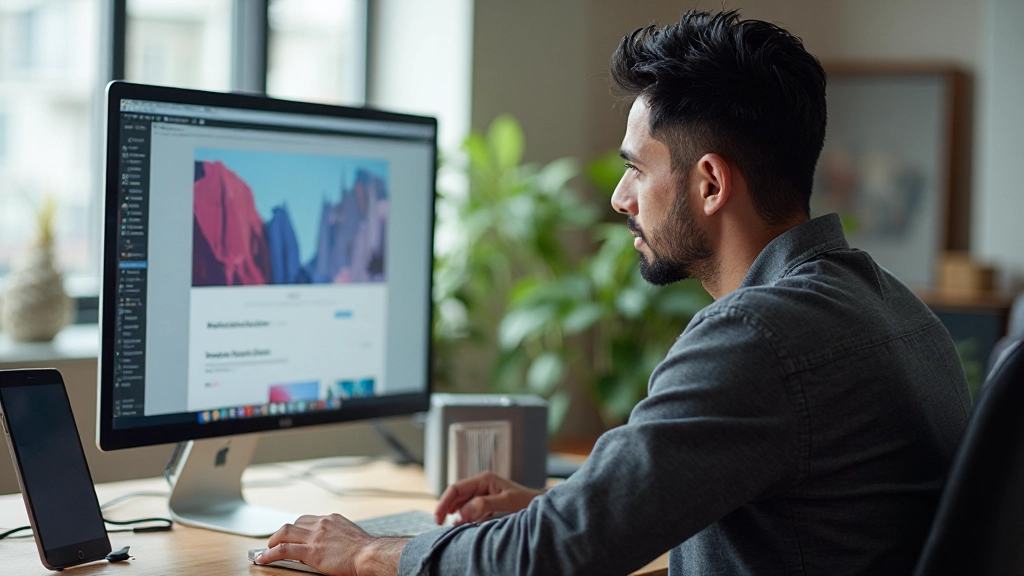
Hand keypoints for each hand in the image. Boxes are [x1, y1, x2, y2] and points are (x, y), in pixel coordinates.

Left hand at [256, 514, 405, 575]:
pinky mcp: (310, 551)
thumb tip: (333, 542)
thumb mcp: (351, 535)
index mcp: (332, 519)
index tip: (293, 533)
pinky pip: (283, 550)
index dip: (297, 527)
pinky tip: (263, 559)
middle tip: (276, 541)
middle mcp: (321, 523)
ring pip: (284, 532)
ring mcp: (315, 536)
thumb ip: (339, 534)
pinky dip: (269, 554)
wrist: (369, 554)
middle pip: (294, 523)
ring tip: (267, 549)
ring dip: (273, 541)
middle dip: (283, 532)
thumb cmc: (366, 549)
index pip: (308, 519)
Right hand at [435, 471, 544, 525]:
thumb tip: (463, 511)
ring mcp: (481, 493)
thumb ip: (484, 504)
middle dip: (446, 509)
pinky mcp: (484, 503)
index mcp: (483, 479)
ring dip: (455, 514)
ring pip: (460, 503)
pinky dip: (463, 517)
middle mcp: (480, 484)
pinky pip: (468, 509)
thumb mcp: (506, 501)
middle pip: (456, 495)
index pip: (456, 488)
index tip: (438, 517)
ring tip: (453, 526)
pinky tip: (462, 524)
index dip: (445, 502)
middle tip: (439, 524)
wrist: (537, 504)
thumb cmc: (525, 500)